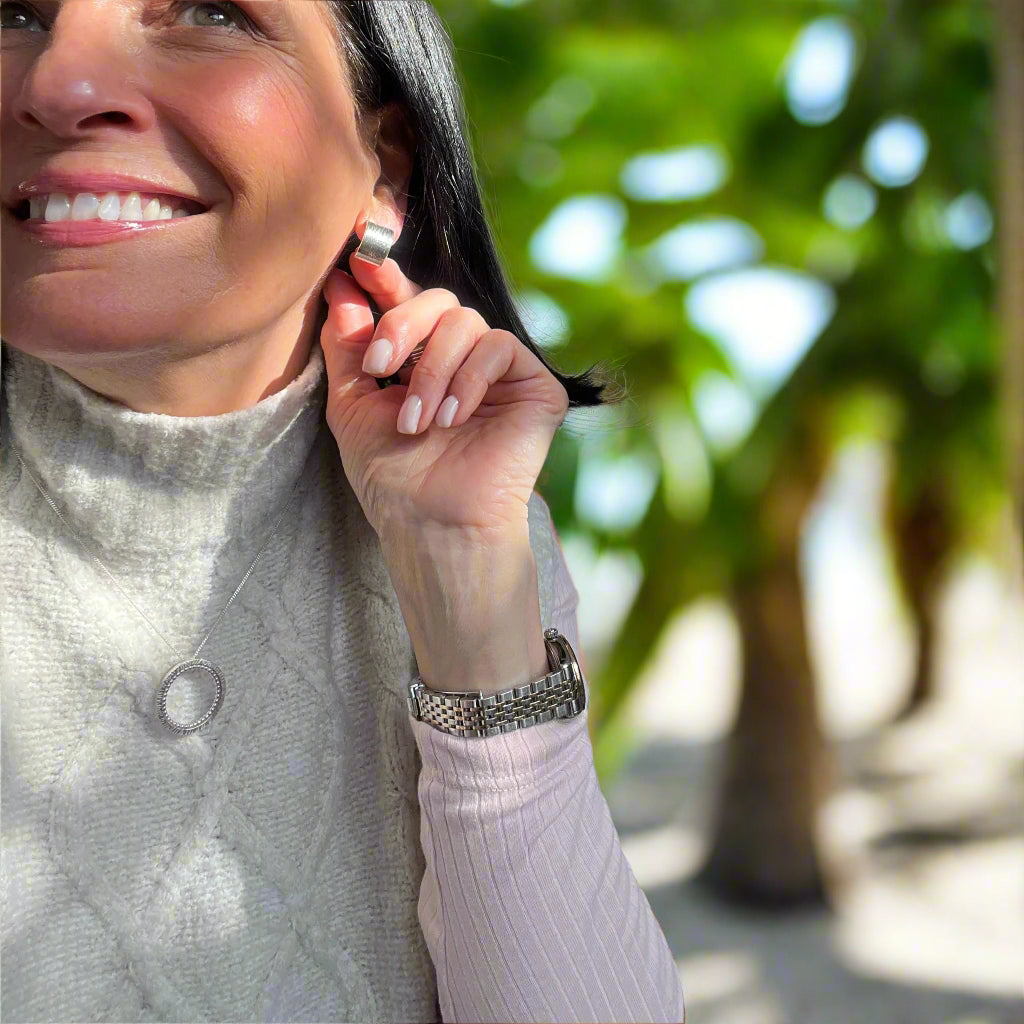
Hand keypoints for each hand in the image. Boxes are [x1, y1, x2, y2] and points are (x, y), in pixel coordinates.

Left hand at [319, 251, 569, 542]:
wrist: (432, 522)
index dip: (384, 275)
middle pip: (438, 299)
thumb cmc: (392, 477)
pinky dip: (469, 378)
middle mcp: (463, 360)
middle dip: (402, 325)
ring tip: (417, 421)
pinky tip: (453, 418)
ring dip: (431, 369)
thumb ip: (348, 346)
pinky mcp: (536, 387)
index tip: (359, 258)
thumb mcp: (352, 405)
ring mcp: (501, 373)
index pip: (407, 301)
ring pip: (466, 321)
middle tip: (380, 368)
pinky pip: (500, 346)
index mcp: (422, 359)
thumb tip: (344, 285)